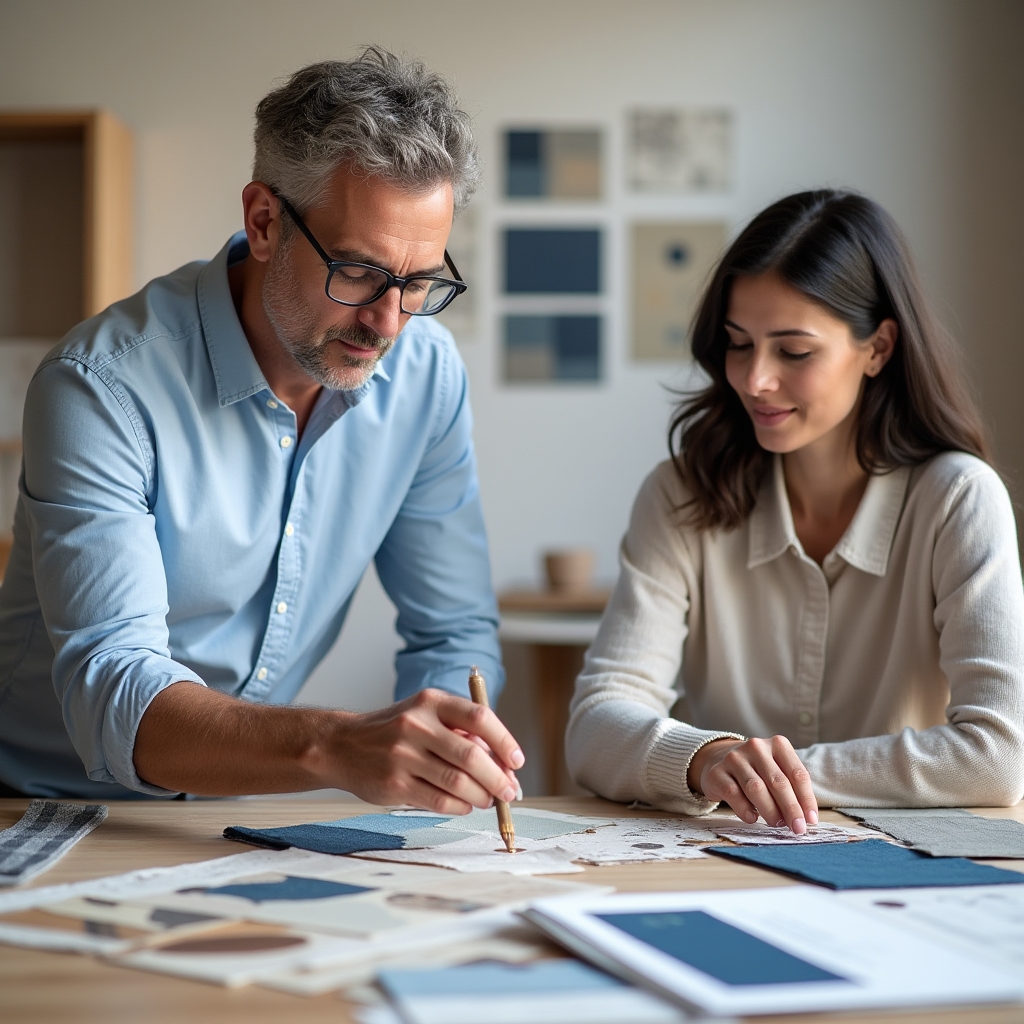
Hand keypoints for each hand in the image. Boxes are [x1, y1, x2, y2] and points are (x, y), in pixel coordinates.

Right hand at [322, 689, 524, 814]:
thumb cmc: (394, 731)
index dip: (505, 741)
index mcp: (431, 702)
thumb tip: (503, 763)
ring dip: (482, 796)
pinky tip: (465, 805)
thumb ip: (460, 732)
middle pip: (472, 756)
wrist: (342, 745)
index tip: (517, 761)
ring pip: (458, 783)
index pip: (479, 718)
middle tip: (510, 791)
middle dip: (498, 778)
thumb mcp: (425, 715)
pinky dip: (460, 806)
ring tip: (489, 800)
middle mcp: (417, 725)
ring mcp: (403, 755)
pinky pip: (439, 800)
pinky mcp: (394, 784)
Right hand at [687, 735, 817, 833]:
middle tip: (797, 828)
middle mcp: (755, 747)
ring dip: (770, 811)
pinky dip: (745, 810)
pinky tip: (753, 818)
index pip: (797, 773)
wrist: (719, 759)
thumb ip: (791, 789)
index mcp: (777, 744)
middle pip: (778, 782)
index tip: (811, 820)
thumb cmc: (757, 770)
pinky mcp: (717, 772)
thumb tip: (804, 818)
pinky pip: (734, 794)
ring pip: (756, 788)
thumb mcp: (777, 771)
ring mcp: (734, 758)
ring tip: (777, 823)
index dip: (806, 799)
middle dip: (791, 808)